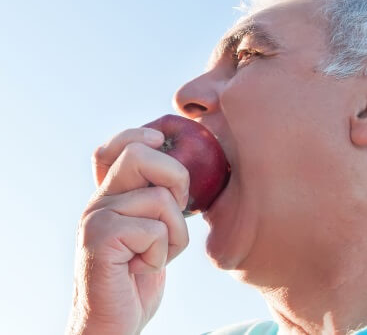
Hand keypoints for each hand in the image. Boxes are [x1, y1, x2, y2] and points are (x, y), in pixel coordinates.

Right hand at [66, 127, 189, 334]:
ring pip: (159, 198)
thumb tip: (185, 171)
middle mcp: (99, 200)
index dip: (137, 134)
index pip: (113, 148)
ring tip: (156, 254)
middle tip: (178, 209)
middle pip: (140, 155)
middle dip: (176, 177)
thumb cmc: (138, 275)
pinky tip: (143, 268)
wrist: (114, 321)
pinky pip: (155, 230)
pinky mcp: (100, 239)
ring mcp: (96, 217)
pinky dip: (163, 254)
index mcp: (110, 196)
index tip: (160, 139)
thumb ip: (156, 202)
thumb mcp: (151, 232)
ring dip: (175, 233)